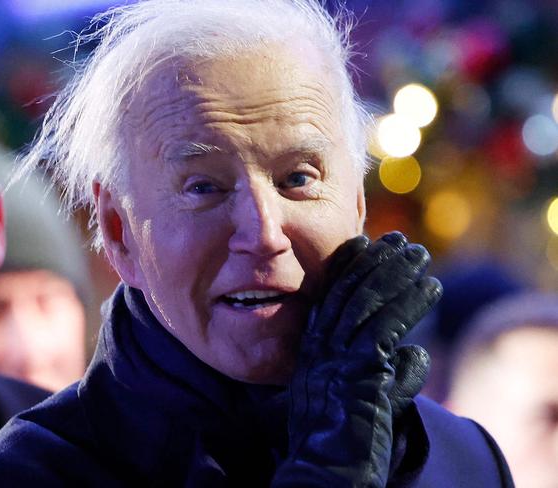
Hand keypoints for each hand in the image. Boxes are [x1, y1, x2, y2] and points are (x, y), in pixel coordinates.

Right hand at [272, 232, 441, 486]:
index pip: (329, 297)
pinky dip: (411, 303)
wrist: (327, 469)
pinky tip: (431, 287)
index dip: (349, 267)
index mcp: (312, 349)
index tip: (366, 244)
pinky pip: (387, 326)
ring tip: (420, 253)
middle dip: (375, 261)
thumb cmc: (343, 441)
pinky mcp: (360, 370)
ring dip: (396, 274)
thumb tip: (416, 354)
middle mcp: (320, 346)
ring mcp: (337, 357)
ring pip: (367, 302)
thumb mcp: (361, 398)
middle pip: (348, 291)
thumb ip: (387, 372)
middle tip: (400, 239)